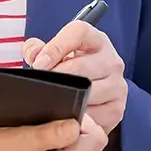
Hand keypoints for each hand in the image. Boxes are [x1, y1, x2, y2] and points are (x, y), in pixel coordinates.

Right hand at [0, 116, 108, 150]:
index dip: (79, 119)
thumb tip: (77, 124)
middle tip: (45, 123)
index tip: (56, 114)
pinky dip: (62, 150)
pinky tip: (41, 146)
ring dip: (68, 140)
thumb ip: (49, 134)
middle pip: (92, 148)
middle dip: (75, 130)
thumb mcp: (14, 139)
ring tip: (40, 136)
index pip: (94, 140)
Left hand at [23, 20, 127, 136]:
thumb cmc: (70, 67)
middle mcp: (111, 61)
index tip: (39, 64)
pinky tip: (65, 115)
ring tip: (51, 100)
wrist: (94, 89)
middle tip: (39, 86)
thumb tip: (33, 56)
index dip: (55, 47)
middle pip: (81, 67)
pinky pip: (92, 116)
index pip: (79, 33)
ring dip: (66, 98)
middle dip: (56, 77)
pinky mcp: (116, 110)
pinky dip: (76, 117)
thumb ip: (38, 49)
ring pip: (87, 93)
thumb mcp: (55, 53)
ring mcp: (117, 86)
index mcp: (96, 40)